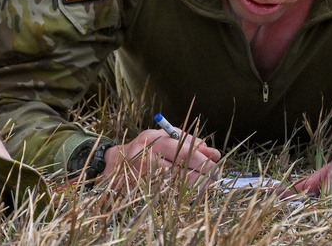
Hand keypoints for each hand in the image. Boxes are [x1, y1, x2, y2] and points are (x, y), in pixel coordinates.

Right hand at [103, 128, 219, 186]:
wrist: (115, 164)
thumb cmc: (143, 147)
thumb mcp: (162, 136)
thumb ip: (187, 140)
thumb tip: (212, 152)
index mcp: (153, 141)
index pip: (183, 151)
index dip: (202, 158)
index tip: (216, 161)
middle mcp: (148, 159)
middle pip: (182, 168)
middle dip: (203, 172)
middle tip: (215, 173)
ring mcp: (145, 178)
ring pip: (178, 185)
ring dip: (197, 184)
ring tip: (207, 182)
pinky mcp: (146, 193)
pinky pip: (171, 195)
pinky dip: (185, 193)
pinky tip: (192, 189)